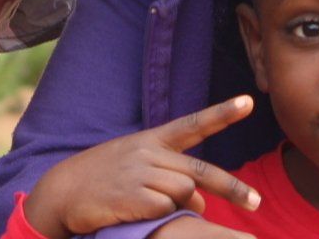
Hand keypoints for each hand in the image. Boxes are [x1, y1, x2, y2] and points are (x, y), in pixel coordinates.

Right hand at [23, 96, 260, 238]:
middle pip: (200, 172)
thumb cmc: (103, 180)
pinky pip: (165, 210)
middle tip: (256, 203)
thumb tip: (201, 200)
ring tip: (156, 208)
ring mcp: (140, 174)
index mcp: (151, 140)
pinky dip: (162, 217)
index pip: (193, 124)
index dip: (222, 113)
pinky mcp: (132, 196)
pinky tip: (141, 214)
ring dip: (183, 207)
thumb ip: (170, 178)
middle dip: (233, 188)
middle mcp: (148, 153)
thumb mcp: (135, 166)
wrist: (62, 192)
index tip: (248, 102)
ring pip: (184, 193)